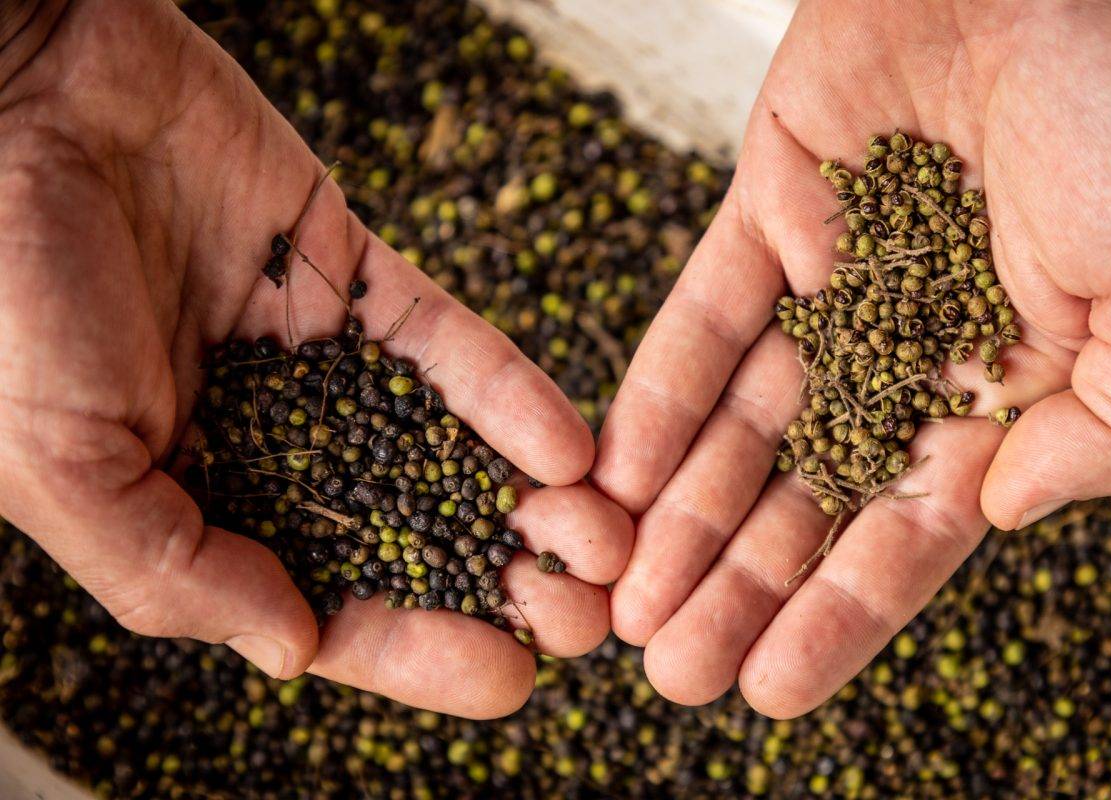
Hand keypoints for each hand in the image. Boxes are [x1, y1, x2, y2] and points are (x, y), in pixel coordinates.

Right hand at [0, 0, 630, 717]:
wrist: (23, 101)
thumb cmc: (5, 292)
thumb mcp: (60, 464)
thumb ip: (173, 570)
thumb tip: (296, 649)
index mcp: (195, 504)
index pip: (324, 604)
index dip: (418, 649)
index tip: (511, 679)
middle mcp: (271, 443)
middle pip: (409, 536)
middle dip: (500, 584)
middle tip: (587, 618)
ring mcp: (322, 359)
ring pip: (446, 447)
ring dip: (531, 501)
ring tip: (608, 541)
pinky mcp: (359, 276)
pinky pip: (449, 346)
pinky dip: (509, 395)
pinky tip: (572, 449)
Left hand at [594, 0, 1110, 716]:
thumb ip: (1108, 433)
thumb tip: (991, 519)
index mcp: (1006, 390)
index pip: (905, 531)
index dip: (835, 614)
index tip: (765, 691)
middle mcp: (910, 349)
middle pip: (806, 495)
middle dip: (736, 586)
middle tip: (668, 670)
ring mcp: (836, 282)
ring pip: (742, 423)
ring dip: (682, 514)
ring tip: (626, 600)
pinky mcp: (772, 208)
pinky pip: (705, 317)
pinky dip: (659, 393)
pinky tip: (618, 475)